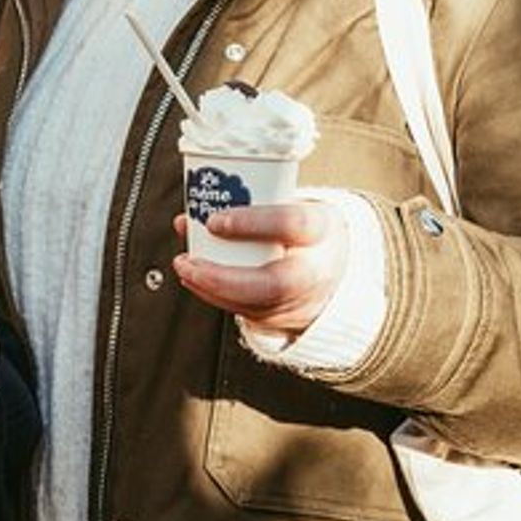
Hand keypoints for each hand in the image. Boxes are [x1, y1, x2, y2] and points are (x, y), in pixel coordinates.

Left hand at [173, 202, 349, 337]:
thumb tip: (190, 217)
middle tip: (188, 262)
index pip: (291, 225)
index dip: (252, 223)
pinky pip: (247, 312)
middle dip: (222, 276)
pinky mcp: (285, 316)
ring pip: (255, 305)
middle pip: (274, 283)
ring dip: (210, 288)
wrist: (335, 262)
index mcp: (320, 230)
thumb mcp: (288, 205)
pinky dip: (215, 296)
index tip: (214, 221)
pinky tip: (196, 280)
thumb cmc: (301, 229)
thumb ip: (242, 207)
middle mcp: (315, 269)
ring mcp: (302, 298)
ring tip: (185, 267)